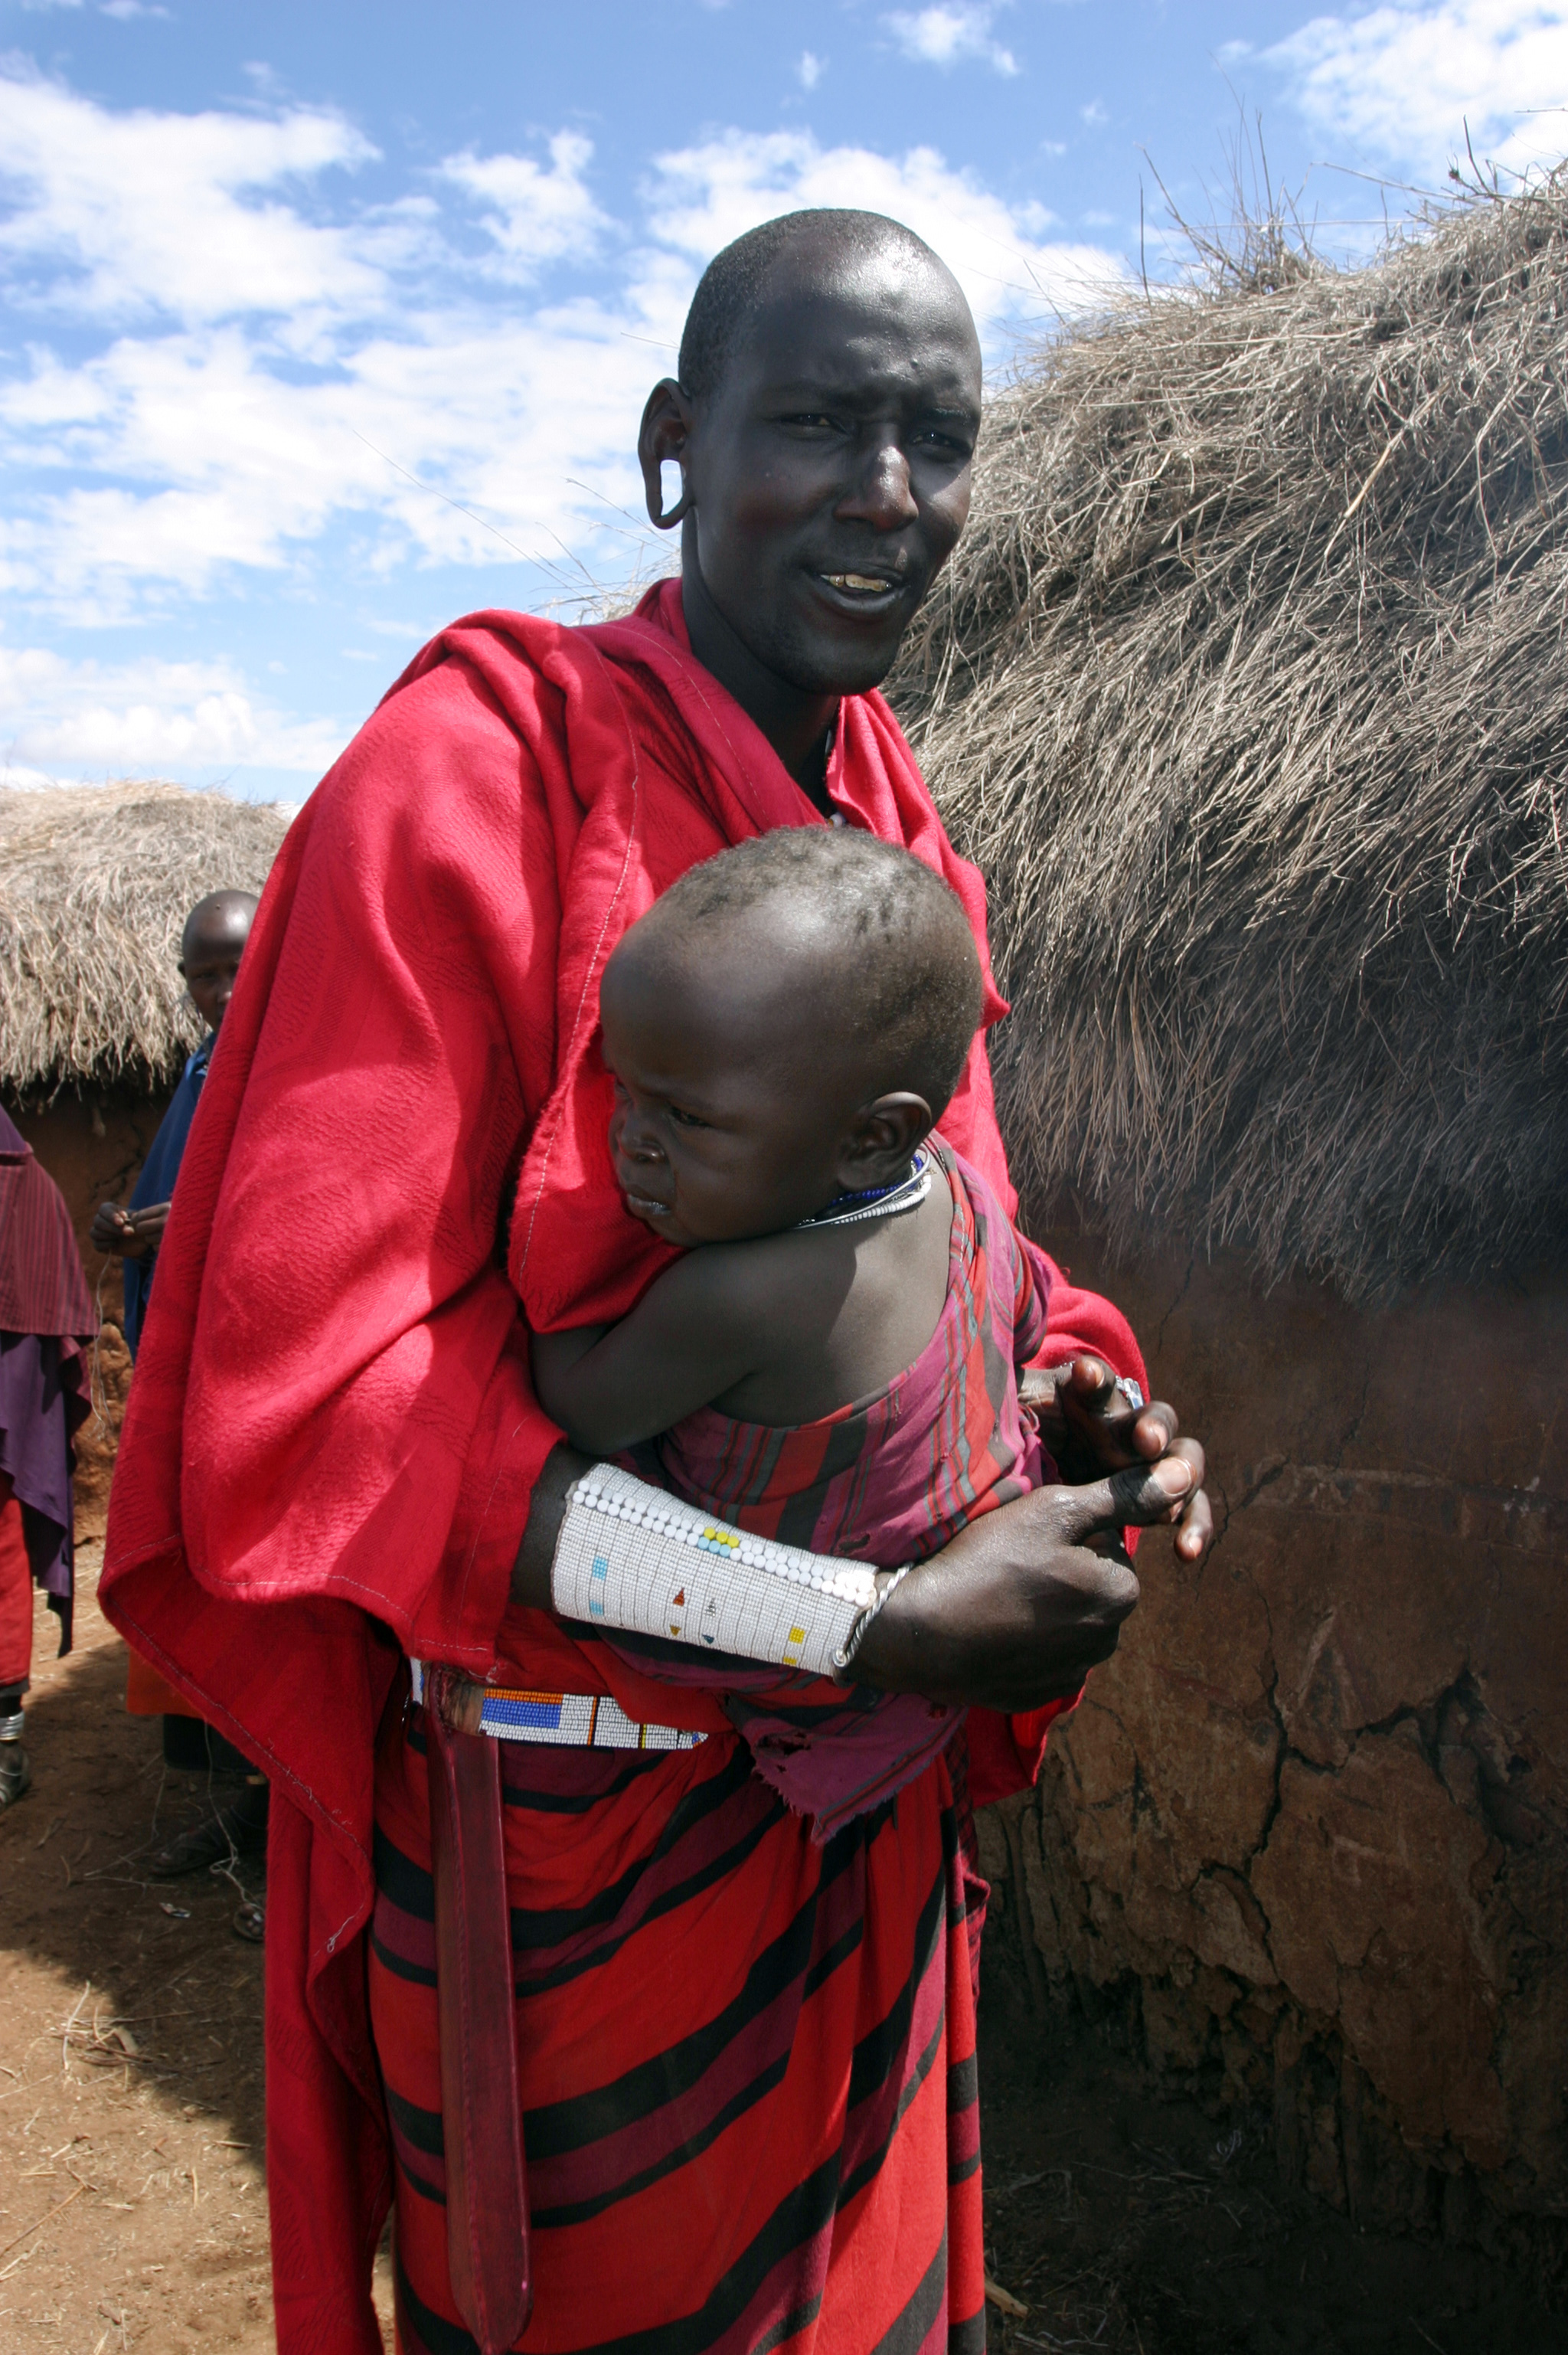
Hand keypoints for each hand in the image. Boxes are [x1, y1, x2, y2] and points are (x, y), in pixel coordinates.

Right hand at [90, 1198, 168, 1257]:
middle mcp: (100, 1219)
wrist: (140, 1242)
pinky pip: (97, 1244)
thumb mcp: (138, 1220)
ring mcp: (97, 1232)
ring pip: (94, 1233)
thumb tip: (123, 1217)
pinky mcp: (98, 1244)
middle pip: (98, 1221)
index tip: (122, 1222)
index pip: (103, 1209)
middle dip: (114, 1228)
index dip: (111, 1216)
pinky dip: (106, 1244)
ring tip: (124, 1237)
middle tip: (129, 1232)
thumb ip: (132, 1217)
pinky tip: (116, 1243)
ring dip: (109, 1236)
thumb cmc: (138, 1226)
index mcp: (108, 1209)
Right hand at [852, 1447, 1202, 1712]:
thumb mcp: (1053, 1511)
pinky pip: (1040, 1655)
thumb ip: (1120, 1496)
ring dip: (1044, 1605)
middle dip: (1063, 1569)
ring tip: (997, 1591)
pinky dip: (1021, 1639)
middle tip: (1011, 1560)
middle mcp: (1108, 1639)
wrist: (921, 1634)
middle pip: (1092, 1585)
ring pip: (1068, 1620)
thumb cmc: (988, 1562)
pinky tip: (989, 1624)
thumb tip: (1181, 1477)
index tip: (1032, 1532)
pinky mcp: (1037, 1695)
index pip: (1110, 1544)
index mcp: (1122, 1592)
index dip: (1070, 1530)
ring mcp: (1072, 1673)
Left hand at [1022, 1353, 1212, 1563]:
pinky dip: (1193, 1526)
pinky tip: (1185, 1552)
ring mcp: (1143, 1464)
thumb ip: (1011, 1407)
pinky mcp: (1155, 1501)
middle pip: (1152, 1418)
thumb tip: (993, 1373)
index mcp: (1086, 1404)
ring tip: (1173, 1506)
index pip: (1096, 1384)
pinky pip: (1185, 1508)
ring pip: (1182, 1460)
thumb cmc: (1008, 1457)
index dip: (1094, 1379)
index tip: (1085, 1376)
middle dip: (1151, 1427)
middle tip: (1146, 1442)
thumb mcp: (1002, 1430)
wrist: (1018, 1509)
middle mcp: (1122, 1429)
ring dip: (1186, 1477)